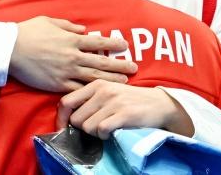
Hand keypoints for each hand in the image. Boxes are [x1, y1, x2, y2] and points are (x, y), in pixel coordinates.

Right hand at [9, 16, 137, 92]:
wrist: (10, 49)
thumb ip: (69, 26)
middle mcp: (73, 56)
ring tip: (124, 83)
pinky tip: (100, 95)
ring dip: (111, 80)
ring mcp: (66, 72)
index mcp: (72, 39)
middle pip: (102, 62)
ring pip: (94, 78)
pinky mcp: (57, 85)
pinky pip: (77, 90)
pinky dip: (90, 93)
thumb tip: (84, 30)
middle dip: (120, 65)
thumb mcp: (50, 21)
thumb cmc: (28, 32)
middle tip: (134, 68)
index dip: (114, 44)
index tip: (125, 45)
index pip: (99, 42)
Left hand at [56, 80, 194, 138]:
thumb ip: (89, 99)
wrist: (159, 103)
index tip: (64, 128)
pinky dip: (105, 136)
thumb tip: (68, 116)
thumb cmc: (130, 100)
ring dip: (95, 133)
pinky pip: (102, 130)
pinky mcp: (124, 114)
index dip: (61, 118)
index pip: (66, 101)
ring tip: (107, 127)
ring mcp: (113, 102)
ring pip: (87, 127)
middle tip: (96, 126)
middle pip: (76, 118)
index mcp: (95, 84)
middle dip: (83, 128)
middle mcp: (102, 90)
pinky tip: (113, 131)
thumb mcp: (108, 92)